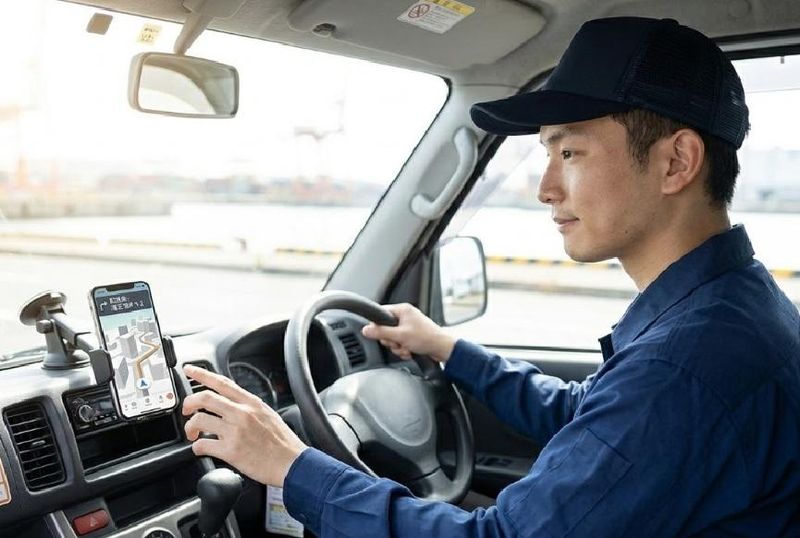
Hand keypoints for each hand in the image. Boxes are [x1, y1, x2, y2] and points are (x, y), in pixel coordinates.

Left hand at [182, 364, 306, 486]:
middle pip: (205, 398)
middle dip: (188, 403)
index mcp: (251, 403)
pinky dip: (196, 447)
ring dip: (190, 427)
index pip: (222, 383)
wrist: (292, 463)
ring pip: (199, 420)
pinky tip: (200, 449)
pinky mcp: (230, 451)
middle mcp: (242, 413)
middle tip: (186, 411)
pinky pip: (202, 445)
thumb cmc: (282, 442)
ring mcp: (235, 431)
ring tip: (193, 434)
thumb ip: (248, 407)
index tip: (190, 370)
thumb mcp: (268, 414)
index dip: (202, 374)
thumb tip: (230, 404)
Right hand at [361, 303, 454, 361]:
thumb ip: (381, 332)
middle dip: (391, 340)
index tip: (380, 334)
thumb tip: (366, 330)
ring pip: (392, 338)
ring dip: (398, 347)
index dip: (377, 326)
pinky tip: (410, 351)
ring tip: (407, 347)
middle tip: (398, 342)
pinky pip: (400, 343)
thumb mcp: (400, 335)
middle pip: (385, 329)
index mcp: (402, 310)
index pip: (381, 314)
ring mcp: (408, 327)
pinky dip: (403, 349)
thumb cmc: (427, 338)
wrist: (442, 349)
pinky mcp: (412, 336)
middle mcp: (405, 316)